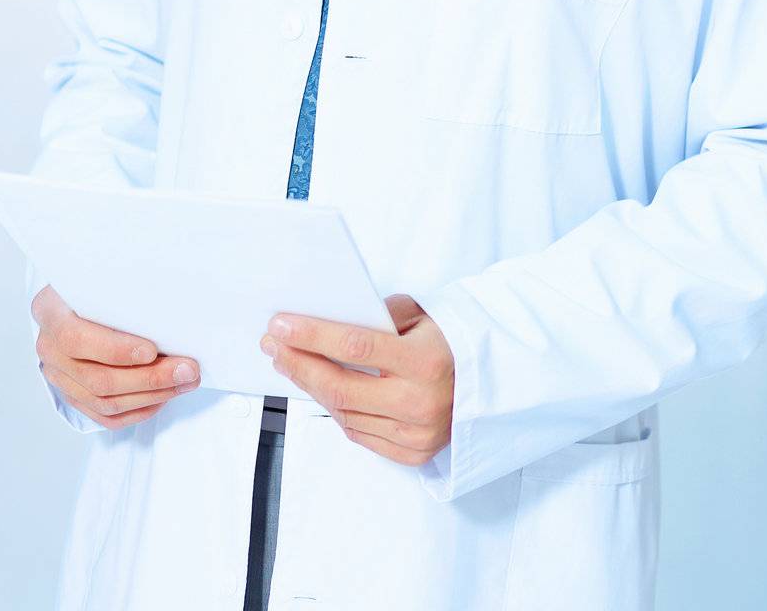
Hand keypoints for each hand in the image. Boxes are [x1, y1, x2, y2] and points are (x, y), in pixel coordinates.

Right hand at [31, 284, 201, 428]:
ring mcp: (59, 376)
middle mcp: (49, 348)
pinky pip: (105, 416)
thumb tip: (173, 307)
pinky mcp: (73, 396)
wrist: (76, 298)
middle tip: (187, 369)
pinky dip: (138, 410)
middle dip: (149, 378)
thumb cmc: (98, 284)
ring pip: (104, 401)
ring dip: (151, 395)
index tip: (152, 350)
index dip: (115, 349)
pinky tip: (164, 397)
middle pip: (98, 378)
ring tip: (185, 381)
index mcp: (50, 311)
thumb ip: (124, 289)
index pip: (76, 338)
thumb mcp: (103, 277)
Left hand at [259, 293, 453, 465]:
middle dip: (299, 364)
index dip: (313, 336)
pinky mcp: (412, 453)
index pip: (355, 347)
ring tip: (291, 364)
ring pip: (344, 413)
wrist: (493, 379)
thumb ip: (379, 316)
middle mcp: (420, 402)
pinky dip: (335, 411)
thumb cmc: (451, 339)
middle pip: (341, 386)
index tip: (281, 325)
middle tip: (273, 345)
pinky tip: (320, 390)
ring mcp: (415, 433)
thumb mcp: (422, 314)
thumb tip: (329, 319)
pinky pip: (359, 433)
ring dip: (311, 388)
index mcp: (426, 362)